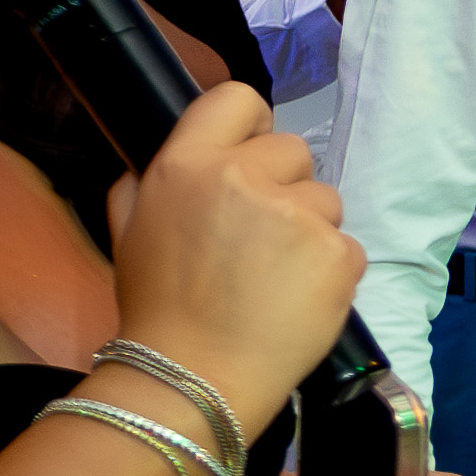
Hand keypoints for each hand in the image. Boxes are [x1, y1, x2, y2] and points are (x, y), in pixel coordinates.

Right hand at [101, 81, 360, 431]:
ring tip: (275, 278)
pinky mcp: (337, 251)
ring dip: (309, 230)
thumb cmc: (158, 310)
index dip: (251, 125)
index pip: (238, 98)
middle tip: (259, 239)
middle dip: (284, 186)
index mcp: (187, 165)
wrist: (193, 377)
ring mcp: (296, 214)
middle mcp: (242, 177)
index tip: (251, 156)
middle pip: (292, 150)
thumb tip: (170, 161)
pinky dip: (330, 270)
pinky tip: (298, 299)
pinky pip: (346, 244)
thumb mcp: (129, 233)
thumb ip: (146, 185)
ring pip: (325, 198)